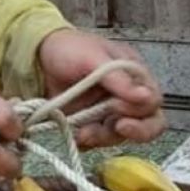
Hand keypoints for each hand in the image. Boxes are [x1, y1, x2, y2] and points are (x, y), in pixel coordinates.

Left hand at [38, 29, 165, 148]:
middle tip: (116, 128)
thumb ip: (119, 78)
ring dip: (103, 137)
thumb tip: (147, 97)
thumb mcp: (94, 57)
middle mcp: (126, 96)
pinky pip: (97, 141)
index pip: (153, 102)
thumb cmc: (68, 48)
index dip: (140, 111)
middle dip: (134, 132)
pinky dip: (87, 142)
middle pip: (147, 125)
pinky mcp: (90, 124)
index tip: (118, 108)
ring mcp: (108, 113)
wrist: (36, 58)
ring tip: (82, 132)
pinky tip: (75, 135)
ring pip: (120, 136)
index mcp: (134, 75)